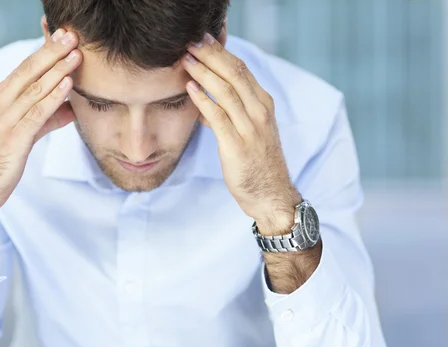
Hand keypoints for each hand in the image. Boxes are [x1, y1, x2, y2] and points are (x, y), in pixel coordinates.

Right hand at [0, 28, 81, 215]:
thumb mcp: (24, 133)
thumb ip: (46, 119)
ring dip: (57, 71)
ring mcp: (4, 120)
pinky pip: (35, 114)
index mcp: (0, 97)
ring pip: (34, 89)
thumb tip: (71, 110)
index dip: (46, 50)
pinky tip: (67, 85)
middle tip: (73, 34)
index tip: (65, 35)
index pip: (26, 67)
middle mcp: (0, 103)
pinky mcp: (13, 139)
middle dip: (52, 51)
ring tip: (76, 55)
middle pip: (29, 71)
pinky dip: (52, 98)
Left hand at [182, 33, 301, 233]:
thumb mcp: (247, 133)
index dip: (221, 53)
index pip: (242, 70)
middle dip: (211, 55)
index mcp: (264, 105)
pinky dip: (204, 100)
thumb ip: (228, 115)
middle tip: (191, 42)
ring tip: (186, 59)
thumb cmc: (258, 165)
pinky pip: (219, 117)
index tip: (203, 40)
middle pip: (235, 73)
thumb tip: (204, 102)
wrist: (272, 196)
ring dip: (204, 72)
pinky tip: (190, 89)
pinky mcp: (238, 146)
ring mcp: (251, 128)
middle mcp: (260, 112)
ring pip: (226, 91)